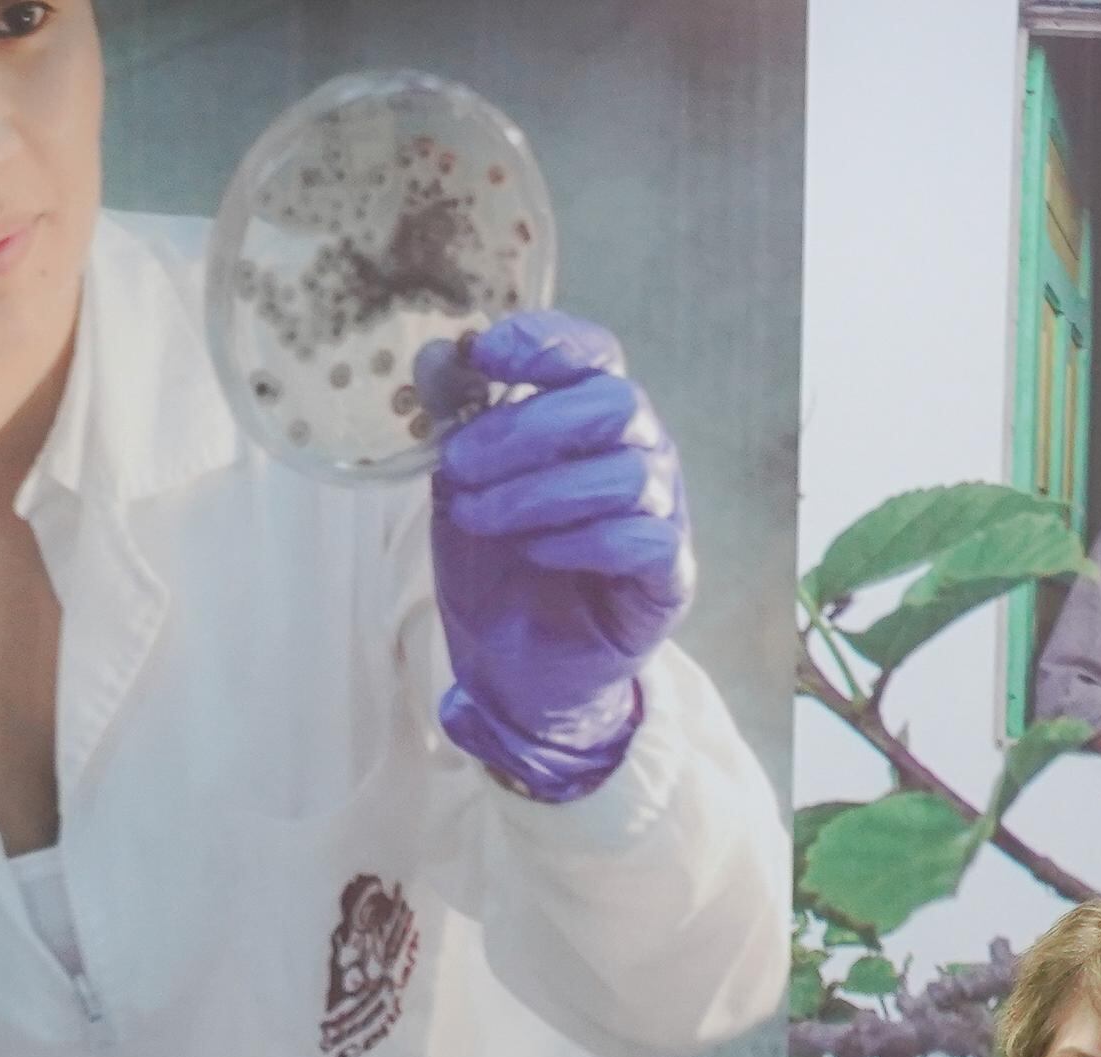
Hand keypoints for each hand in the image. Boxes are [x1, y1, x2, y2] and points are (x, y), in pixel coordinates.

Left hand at [423, 310, 689, 798]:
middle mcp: (640, 452)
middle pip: (613, 404)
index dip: (546, 343)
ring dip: (537, 492)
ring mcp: (661, 512)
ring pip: (623, 473)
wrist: (519, 670)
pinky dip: (582, 541)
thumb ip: (454, 422)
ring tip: (477, 518)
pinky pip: (642, 540)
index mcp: (593, 418)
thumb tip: (432, 354)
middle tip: (459, 463)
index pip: (592, 354)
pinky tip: (534, 553)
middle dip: (527, 428)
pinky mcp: (668, 575)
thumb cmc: (499, 569)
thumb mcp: (461, 490)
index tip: (485, 354)